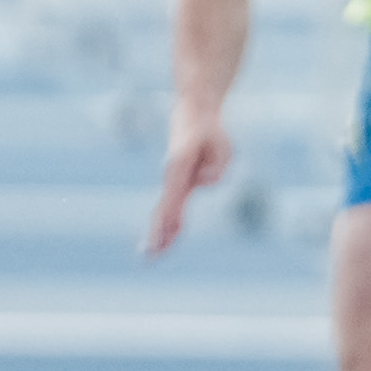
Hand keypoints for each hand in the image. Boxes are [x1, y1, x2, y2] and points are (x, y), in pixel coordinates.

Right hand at [143, 109, 231, 257]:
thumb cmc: (210, 131)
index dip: (166, 220)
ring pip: (166, 212)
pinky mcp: (179, 182)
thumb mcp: (222, 146)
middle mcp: (171, 176)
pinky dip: (169, 225)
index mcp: (178, 168)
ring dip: (161, 234)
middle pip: (163, 210)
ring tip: (152, 256)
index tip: (158, 237)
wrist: (194, 115)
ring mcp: (173, 180)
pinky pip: (173, 208)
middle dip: (156, 234)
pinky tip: (166, 241)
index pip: (172, 200)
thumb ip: (216, 168)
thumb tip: (202, 184)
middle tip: (148, 256)